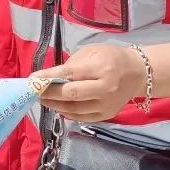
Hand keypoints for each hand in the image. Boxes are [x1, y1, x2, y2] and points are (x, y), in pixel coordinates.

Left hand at [31, 44, 146, 122]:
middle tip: (34, 91)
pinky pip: (81, 117)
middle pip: (71, 95)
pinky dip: (66, 113)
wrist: (137, 73)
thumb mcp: (91, 52)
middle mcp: (105, 89)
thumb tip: (51, 77)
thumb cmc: (110, 58)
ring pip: (74, 110)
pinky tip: (57, 106)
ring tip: (42, 99)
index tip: (32, 79)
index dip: (49, 77)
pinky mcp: (106, 115)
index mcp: (101, 69)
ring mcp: (106, 105)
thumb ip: (72, 65)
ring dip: (54, 105)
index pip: (70, 74)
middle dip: (48, 94)